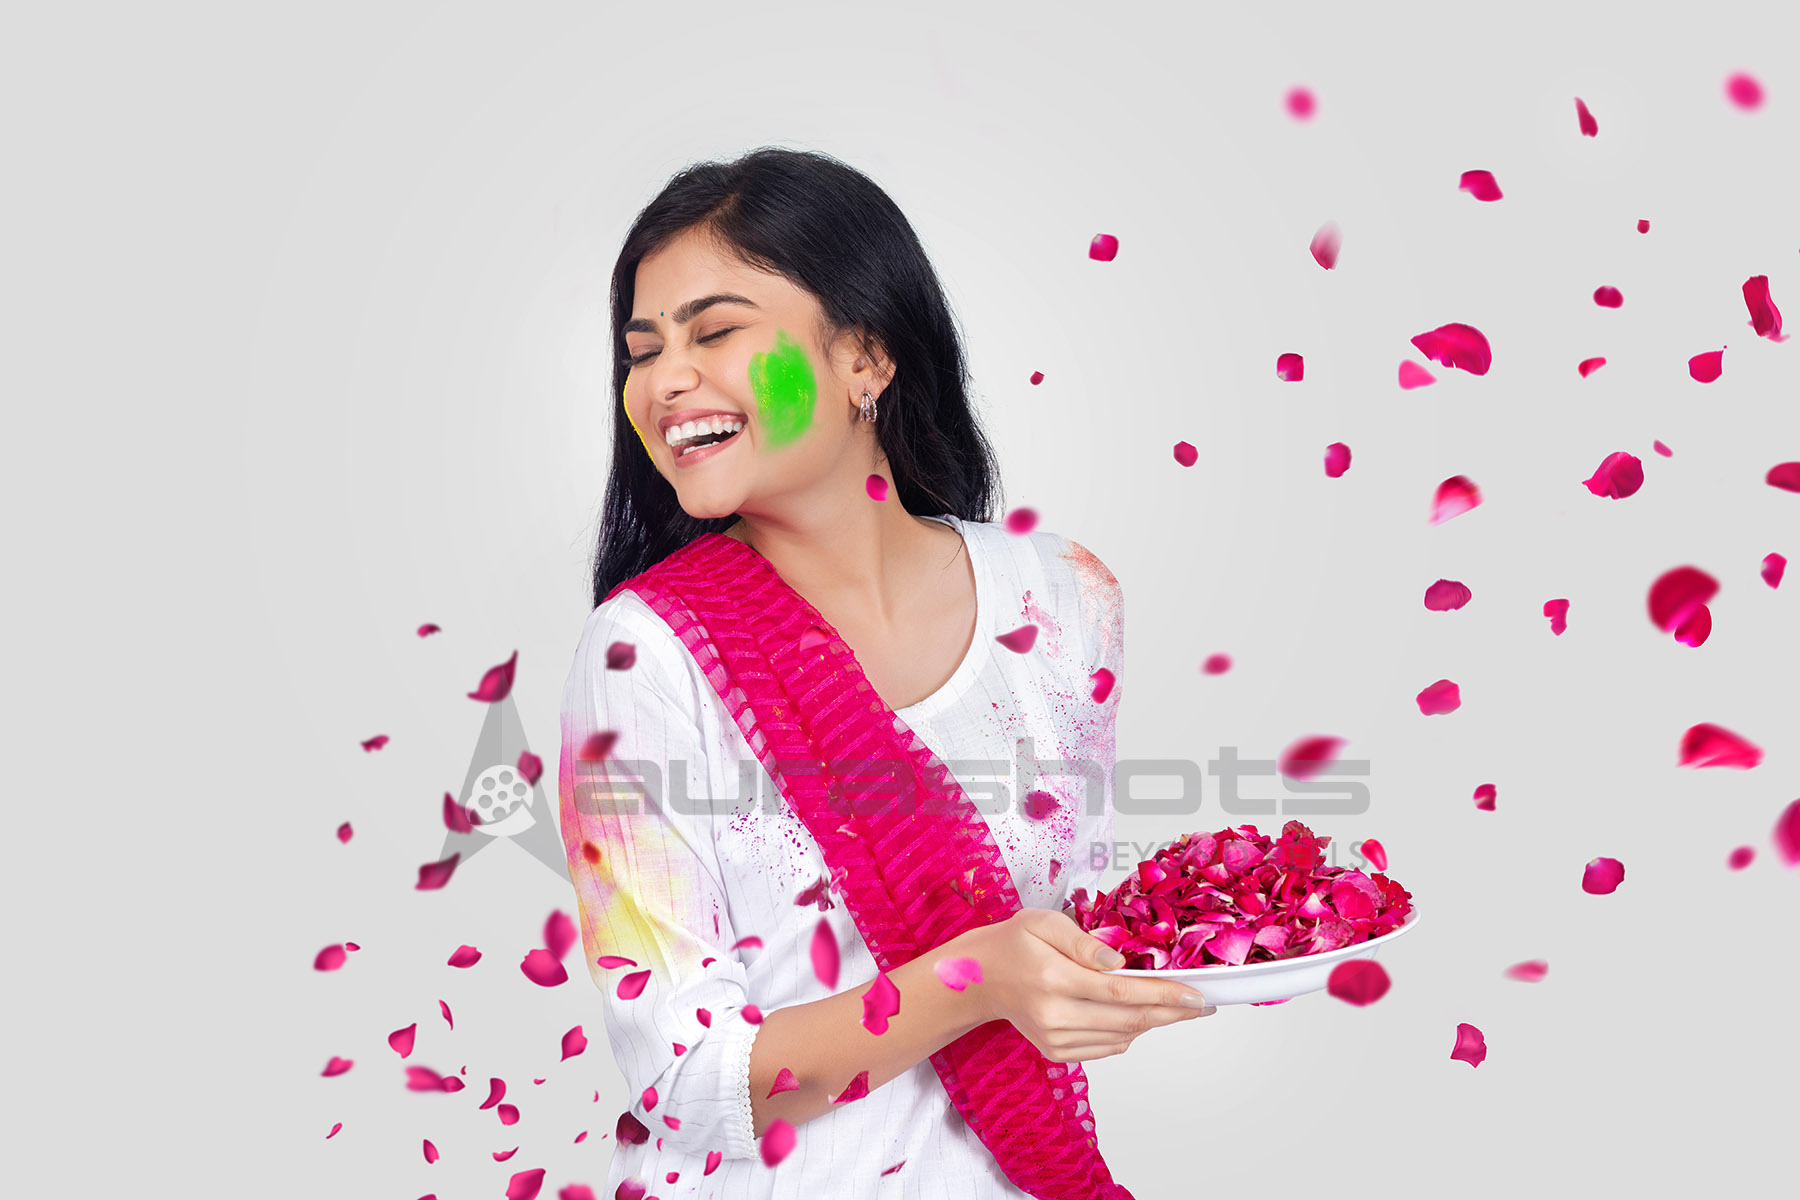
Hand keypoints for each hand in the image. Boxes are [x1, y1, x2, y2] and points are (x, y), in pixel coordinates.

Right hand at [952, 908, 1216, 1063]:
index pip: (1122, 992)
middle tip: (1201, 1004)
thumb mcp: (1043, 922)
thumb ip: (1082, 940)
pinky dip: (1128, 1032)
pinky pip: (1107, 1047)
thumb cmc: (1013, 943)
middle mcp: (1055, 1016)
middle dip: (1171, 1012)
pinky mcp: (1057, 1051)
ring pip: (1122, 1036)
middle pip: (1129, 1020)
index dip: (1165, 995)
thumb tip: (1118, 961)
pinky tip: (1135, 1014)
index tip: (1197, 995)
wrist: (979, 978)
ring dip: (1153, 1022)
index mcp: (1053, 979)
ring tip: (1174, 1006)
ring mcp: (1055, 1039)